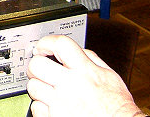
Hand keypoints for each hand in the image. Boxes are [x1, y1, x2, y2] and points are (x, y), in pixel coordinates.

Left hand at [26, 35, 142, 116]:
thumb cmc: (117, 106)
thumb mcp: (109, 75)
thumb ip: (91, 59)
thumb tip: (77, 50)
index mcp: (85, 71)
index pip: (60, 45)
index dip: (47, 42)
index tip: (42, 46)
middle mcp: (70, 85)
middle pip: (37, 65)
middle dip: (36, 65)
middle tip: (41, 69)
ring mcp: (60, 103)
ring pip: (33, 87)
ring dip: (39, 87)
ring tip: (50, 90)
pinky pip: (35, 107)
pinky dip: (41, 106)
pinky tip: (53, 105)